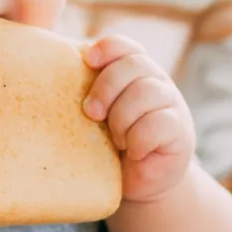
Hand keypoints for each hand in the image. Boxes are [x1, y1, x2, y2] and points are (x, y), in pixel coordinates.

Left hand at [82, 35, 195, 203]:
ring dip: (122, 118)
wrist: (138, 185)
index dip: (108, 48)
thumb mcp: (96, 114)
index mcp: (135, 72)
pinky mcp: (180, 132)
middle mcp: (158, 82)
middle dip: (106, 87)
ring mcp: (173, 105)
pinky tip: (133, 152)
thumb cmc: (110, 146)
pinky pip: (158, 123)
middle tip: (91, 114)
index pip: (126, 46)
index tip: (87, 60)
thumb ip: (82, 89)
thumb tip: (50, 63)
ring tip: (116, 139)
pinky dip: (138, 139)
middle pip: (134, 65)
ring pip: (146, 92)